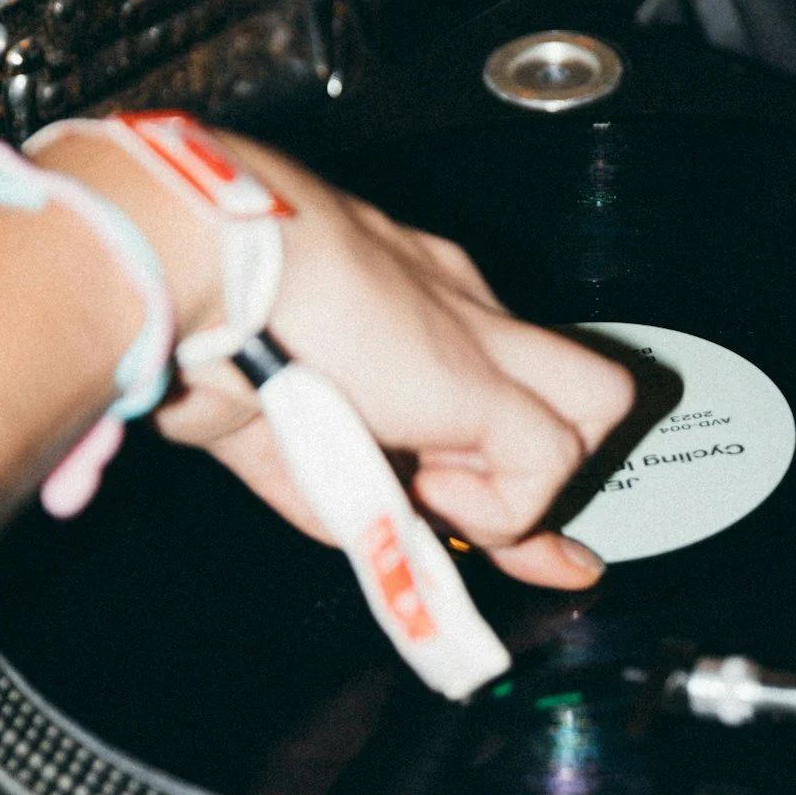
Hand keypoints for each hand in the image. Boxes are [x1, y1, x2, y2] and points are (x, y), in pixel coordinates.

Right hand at [150, 136, 631, 590]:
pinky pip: (549, 459)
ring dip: (525, 485)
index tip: (499, 522)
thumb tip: (382, 534)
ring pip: (596, 407)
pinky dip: (498, 505)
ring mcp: (480, 338)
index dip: (502, 464)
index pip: (494, 386)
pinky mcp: (484, 376)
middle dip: (542, 468)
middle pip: (567, 387)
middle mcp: (457, 312)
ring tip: (433, 492)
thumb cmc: (199, 318)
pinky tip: (426, 486)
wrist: (199, 260)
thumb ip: (341, 479)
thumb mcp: (276, 427)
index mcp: (402, 308)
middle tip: (464, 508)